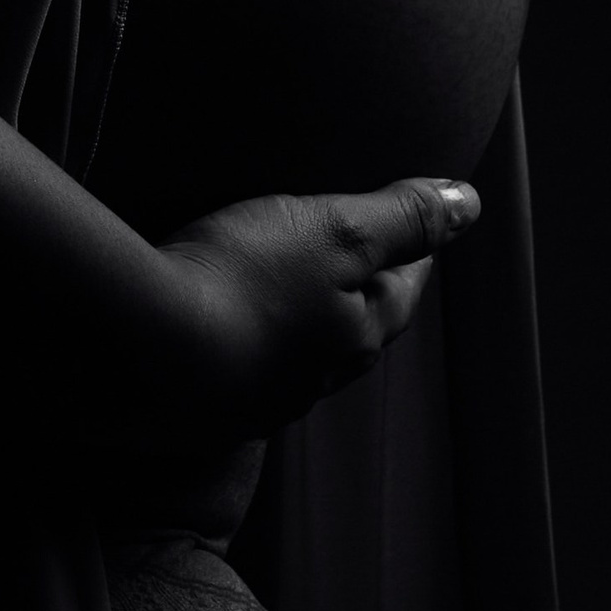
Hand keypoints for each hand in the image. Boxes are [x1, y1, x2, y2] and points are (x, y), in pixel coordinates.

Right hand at [154, 176, 480, 441]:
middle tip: (355, 253)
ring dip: (295, 320)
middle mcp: (314, 377)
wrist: (142, 354)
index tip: (421, 228)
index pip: (401, 292)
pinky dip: (240, 338)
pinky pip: (238, 366)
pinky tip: (218, 321)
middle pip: (351, 328)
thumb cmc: (243, 281)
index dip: (413, 253)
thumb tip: (468, 204)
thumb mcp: (333, 230)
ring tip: (281, 282)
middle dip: (358, 292)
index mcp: (356, 334)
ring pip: (294, 353)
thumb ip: (400, 218)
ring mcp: (256, 398)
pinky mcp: (201, 406)